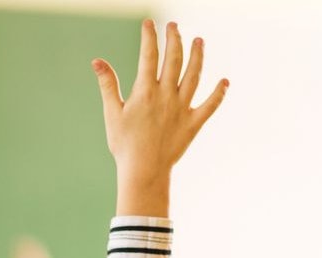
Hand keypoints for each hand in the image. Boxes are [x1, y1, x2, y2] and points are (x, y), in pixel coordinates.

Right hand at [93, 20, 227, 216]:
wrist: (144, 170)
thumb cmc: (124, 144)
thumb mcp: (112, 113)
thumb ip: (108, 85)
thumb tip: (97, 62)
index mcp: (145, 91)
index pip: (148, 56)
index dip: (149, 37)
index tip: (149, 24)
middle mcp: (167, 95)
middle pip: (174, 59)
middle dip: (174, 39)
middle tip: (174, 25)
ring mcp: (183, 108)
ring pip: (194, 75)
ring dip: (198, 55)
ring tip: (199, 41)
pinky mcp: (194, 123)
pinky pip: (211, 105)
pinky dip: (219, 93)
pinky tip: (224, 81)